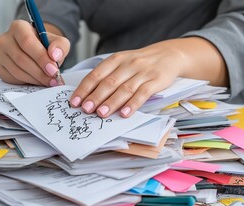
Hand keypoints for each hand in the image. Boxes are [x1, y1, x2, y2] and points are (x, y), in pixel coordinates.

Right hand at [0, 20, 69, 86]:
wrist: (35, 52)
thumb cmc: (45, 46)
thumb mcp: (58, 42)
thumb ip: (60, 46)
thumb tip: (54, 55)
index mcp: (18, 27)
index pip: (27, 42)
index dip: (41, 57)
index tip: (54, 69)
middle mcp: (5, 39)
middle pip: (21, 59)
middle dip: (40, 72)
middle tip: (54, 79)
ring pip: (17, 71)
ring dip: (35, 79)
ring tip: (49, 81)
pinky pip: (13, 78)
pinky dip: (27, 82)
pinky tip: (38, 81)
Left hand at [69, 37, 227, 117]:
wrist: (169, 54)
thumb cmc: (139, 63)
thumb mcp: (122, 63)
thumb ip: (107, 76)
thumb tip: (87, 96)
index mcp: (116, 59)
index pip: (96, 74)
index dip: (84, 88)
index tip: (75, 101)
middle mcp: (128, 64)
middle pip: (109, 82)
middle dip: (96, 96)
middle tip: (86, 109)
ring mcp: (143, 72)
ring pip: (124, 88)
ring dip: (112, 102)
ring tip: (101, 113)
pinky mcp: (156, 81)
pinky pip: (143, 93)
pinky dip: (133, 104)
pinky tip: (125, 113)